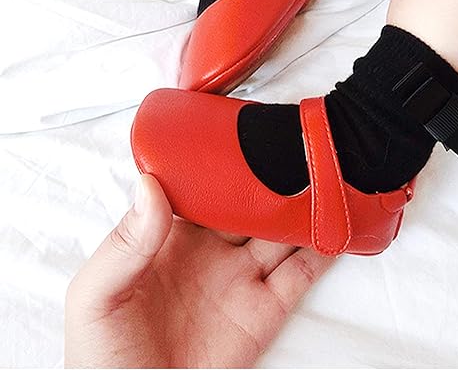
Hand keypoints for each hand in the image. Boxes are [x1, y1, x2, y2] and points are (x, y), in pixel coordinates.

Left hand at [65, 174, 333, 367]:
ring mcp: (240, 278)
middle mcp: (209, 250)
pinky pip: (301, 274)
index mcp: (168, 237)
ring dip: (301, 207)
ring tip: (326, 179)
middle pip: (247, 202)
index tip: (241, 135)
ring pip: (280, 231)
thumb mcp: (96, 298)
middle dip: (269, 177)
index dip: (220, 161)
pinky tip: (336, 228)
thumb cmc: (104, 357)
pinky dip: (323, 251)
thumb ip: (125, 244)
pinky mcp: (265, 310)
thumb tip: (150, 187)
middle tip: (296, 148)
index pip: (200, 187)